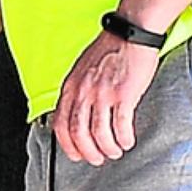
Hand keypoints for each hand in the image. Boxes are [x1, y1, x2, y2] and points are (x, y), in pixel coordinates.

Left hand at [52, 31, 158, 165]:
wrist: (131, 32)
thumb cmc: (110, 47)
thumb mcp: (83, 67)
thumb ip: (78, 89)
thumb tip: (77, 112)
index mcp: (71, 85)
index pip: (60, 124)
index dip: (68, 145)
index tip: (76, 154)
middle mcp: (83, 90)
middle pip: (79, 135)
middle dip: (89, 152)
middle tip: (98, 158)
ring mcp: (102, 93)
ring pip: (99, 135)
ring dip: (108, 148)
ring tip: (115, 150)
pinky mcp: (123, 94)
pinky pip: (121, 127)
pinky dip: (124, 139)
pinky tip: (128, 140)